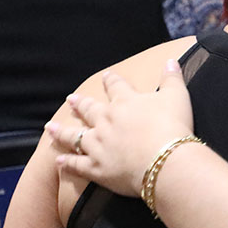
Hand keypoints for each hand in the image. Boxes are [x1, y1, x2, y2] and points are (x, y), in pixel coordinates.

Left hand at [47, 60, 193, 196]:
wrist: (165, 160)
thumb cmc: (172, 126)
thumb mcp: (177, 96)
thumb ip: (172, 77)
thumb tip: (171, 60)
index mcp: (125, 102)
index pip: (116, 86)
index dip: (111, 80)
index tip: (106, 75)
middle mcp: (106, 121)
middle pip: (89, 110)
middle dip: (80, 103)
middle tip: (70, 99)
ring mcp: (98, 145)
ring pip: (75, 136)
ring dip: (62, 131)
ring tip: (51, 127)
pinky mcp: (97, 168)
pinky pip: (77, 164)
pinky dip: (67, 162)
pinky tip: (58, 160)